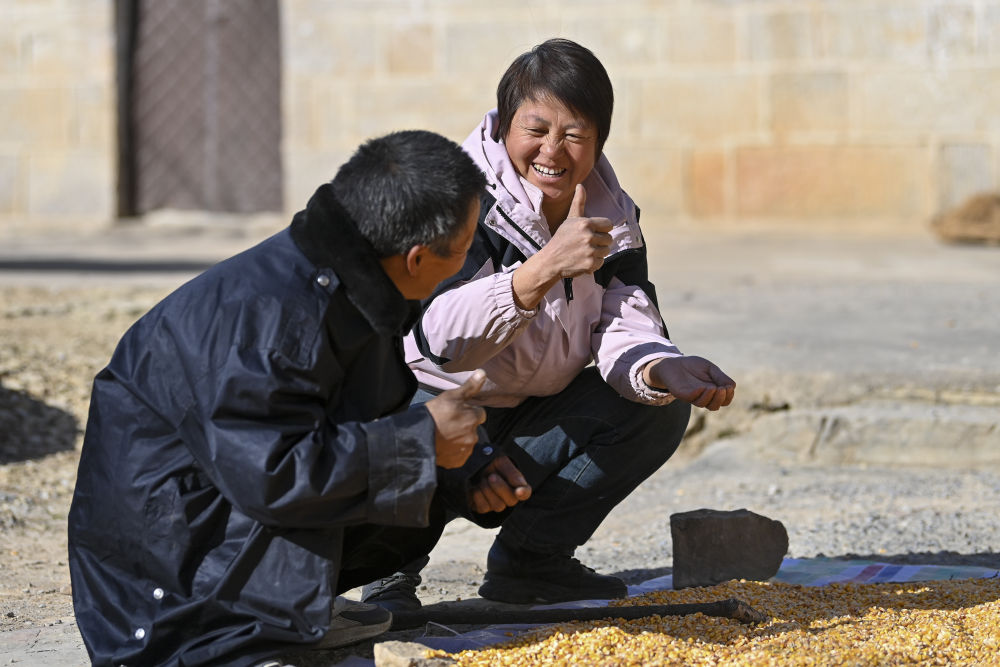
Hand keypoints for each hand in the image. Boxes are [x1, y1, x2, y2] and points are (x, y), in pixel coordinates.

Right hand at [424, 370, 487, 468]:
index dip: (469, 411)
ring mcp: (466, 450)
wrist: (417, 437)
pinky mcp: (457, 462)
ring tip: (444, 434)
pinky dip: (454, 452)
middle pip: (473, 428)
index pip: (479, 413)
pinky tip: (444, 445)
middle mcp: (473, 436)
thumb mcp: (451, 396)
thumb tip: (483, 372)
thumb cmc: (434, 414)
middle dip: (465, 426)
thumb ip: (470, 386)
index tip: (457, 412)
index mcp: (474, 418)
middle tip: (449, 423)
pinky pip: (460, 455)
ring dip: (460, 439)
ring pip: (467, 442)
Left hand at [469, 455, 531, 512]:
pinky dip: (479, 497)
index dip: (523, 493)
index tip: (519, 491)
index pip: (525, 492)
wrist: (469, 465)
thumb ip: (511, 473)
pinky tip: (475, 488)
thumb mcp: (500, 461)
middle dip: (500, 488)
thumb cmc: (488, 462)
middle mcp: (508, 497)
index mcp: (516, 484)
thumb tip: (521, 486)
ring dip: (488, 491)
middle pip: (511, 501)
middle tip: (491, 476)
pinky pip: (484, 508)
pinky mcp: (483, 508)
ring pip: (498, 506)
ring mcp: (496, 504)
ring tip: (482, 480)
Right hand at [512, 185, 612, 309]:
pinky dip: (594, 263)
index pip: (608, 225)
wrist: (551, 261)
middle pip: (609, 239)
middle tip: (586, 244)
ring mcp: (590, 251)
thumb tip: (581, 185)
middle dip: (600, 241)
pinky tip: (583, 260)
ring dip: (598, 252)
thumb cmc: (561, 238)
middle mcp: (588, 237)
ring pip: (606, 251)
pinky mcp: (590, 264)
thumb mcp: (570, 219)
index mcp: (585, 223)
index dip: (601, 229)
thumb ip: (579, 203)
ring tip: (584, 252)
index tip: (592, 233)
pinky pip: (601, 262)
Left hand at [643, 356, 735, 410]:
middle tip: (722, 389)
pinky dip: (699, 393)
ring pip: (704, 404)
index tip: (729, 386)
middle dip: (721, 398)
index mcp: (712, 391)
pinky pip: (692, 398)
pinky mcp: (682, 394)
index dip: (729, 396)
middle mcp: (703, 396)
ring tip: (713, 387)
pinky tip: (702, 387)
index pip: (724, 400)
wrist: (673, 363)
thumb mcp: (710, 369)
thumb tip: (732, 386)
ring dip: (711, 397)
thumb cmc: (693, 366)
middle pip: (715, 406)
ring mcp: (692, 396)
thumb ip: (720, 377)